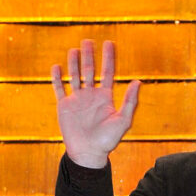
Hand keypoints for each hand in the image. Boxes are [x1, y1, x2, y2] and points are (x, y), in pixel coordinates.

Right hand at [51, 39, 140, 168]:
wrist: (89, 153)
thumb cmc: (108, 140)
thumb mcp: (123, 120)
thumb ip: (129, 101)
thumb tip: (138, 82)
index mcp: (105, 97)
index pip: (107, 72)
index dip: (108, 58)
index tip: (109, 43)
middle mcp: (91, 95)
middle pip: (90, 70)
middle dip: (89, 56)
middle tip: (88, 41)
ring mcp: (77, 100)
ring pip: (74, 76)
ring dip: (74, 63)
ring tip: (74, 49)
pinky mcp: (64, 106)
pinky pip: (59, 89)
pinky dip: (57, 78)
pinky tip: (56, 66)